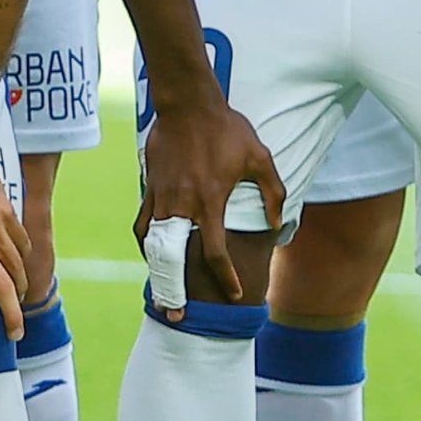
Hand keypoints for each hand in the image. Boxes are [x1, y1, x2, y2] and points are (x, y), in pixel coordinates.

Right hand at [133, 89, 278, 316]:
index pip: (215, 253)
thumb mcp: (260, 157)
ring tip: (161, 292)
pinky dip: (145, 242)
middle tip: (176, 316)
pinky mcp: (150, 188)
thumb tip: (278, 223)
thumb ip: (272, 192)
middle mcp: (182, 206)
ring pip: (153, 245)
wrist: (187, 103)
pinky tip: (151, 254)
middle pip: (173, 259)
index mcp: (210, 202)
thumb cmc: (227, 129)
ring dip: (157, 272)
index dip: (225, 278)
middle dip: (174, 291)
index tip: (234, 294)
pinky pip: (143, 223)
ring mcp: (162, 198)